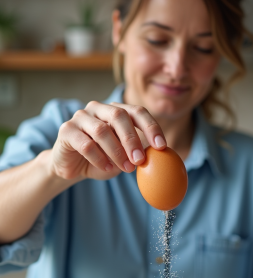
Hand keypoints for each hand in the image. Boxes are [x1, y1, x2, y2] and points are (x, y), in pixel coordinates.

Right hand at [49, 101, 166, 180]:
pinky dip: (98, 158)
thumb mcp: (125, 157)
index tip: (162, 146)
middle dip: (132, 139)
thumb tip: (160, 154)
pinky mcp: (66, 130)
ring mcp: (81, 117)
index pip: (137, 112)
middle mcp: (98, 108)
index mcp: (116, 110)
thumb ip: (138, 153)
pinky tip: (105, 168)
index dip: (151, 127)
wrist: (73, 168)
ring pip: (101, 130)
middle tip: (140, 160)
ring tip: (126, 168)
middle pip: (119, 115)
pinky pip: (85, 144)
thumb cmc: (102, 160)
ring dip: (116, 152)